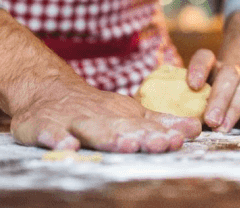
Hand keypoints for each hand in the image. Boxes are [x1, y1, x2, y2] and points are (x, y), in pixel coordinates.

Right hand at [9, 72, 200, 152]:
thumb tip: (196, 128)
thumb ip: (160, 123)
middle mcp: (99, 117)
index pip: (142, 125)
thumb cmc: (96, 109)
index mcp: (120, 116)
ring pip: (90, 130)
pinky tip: (67, 147)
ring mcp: (70, 121)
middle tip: (157, 143)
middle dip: (138, 136)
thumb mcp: (129, 114)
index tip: (178, 140)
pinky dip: (57, 139)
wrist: (46, 91)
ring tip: (125, 145)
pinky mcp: (43, 126)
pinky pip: (49, 133)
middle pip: (119, 128)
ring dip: (107, 137)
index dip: (159, 133)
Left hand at [185, 48, 239, 132]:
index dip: (199, 68)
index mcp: (213, 68)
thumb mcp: (198, 101)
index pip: (205, 58)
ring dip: (234, 108)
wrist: (239, 102)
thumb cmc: (211, 105)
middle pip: (228, 74)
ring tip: (223, 128)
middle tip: (210, 120)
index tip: (193, 85)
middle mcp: (234, 72)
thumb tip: (177, 119)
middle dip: (219, 98)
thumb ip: (189, 105)